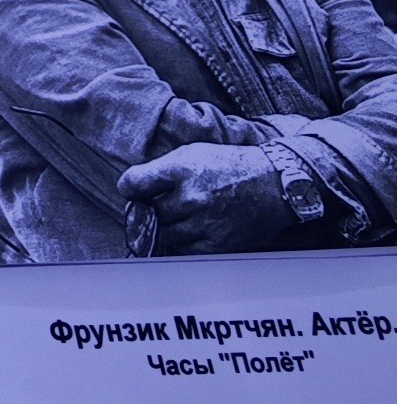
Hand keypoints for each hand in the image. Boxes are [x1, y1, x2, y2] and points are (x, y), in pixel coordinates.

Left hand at [117, 140, 302, 251]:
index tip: (132, 191)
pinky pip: (188, 250)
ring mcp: (206, 222)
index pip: (134, 183)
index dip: (129, 188)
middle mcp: (192, 197)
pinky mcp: (220, 242)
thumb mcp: (192, 153)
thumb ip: (163, 169)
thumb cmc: (230, 165)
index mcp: (181, 170)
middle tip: (157, 207)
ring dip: (167, 228)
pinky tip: (191, 231)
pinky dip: (185, 243)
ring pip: (167, 234)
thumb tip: (135, 186)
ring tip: (177, 218)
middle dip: (150, 210)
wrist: (275, 183)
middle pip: (151, 212)